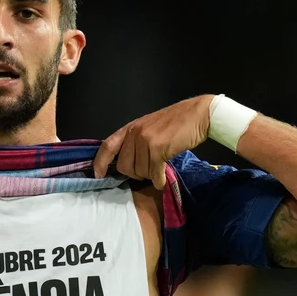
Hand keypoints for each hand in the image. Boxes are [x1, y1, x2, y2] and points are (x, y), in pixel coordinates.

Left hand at [93, 95, 212, 189]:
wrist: (197, 115)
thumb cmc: (176, 122)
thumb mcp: (149, 128)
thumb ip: (136, 142)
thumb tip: (127, 164)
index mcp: (130, 128)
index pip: (107, 146)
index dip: (100, 163)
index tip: (98, 175)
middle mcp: (134, 133)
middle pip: (124, 166)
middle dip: (135, 174)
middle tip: (148, 171)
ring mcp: (145, 140)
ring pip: (139, 171)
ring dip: (150, 176)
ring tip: (159, 168)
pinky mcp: (158, 148)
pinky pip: (153, 173)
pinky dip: (159, 180)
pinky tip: (163, 179)